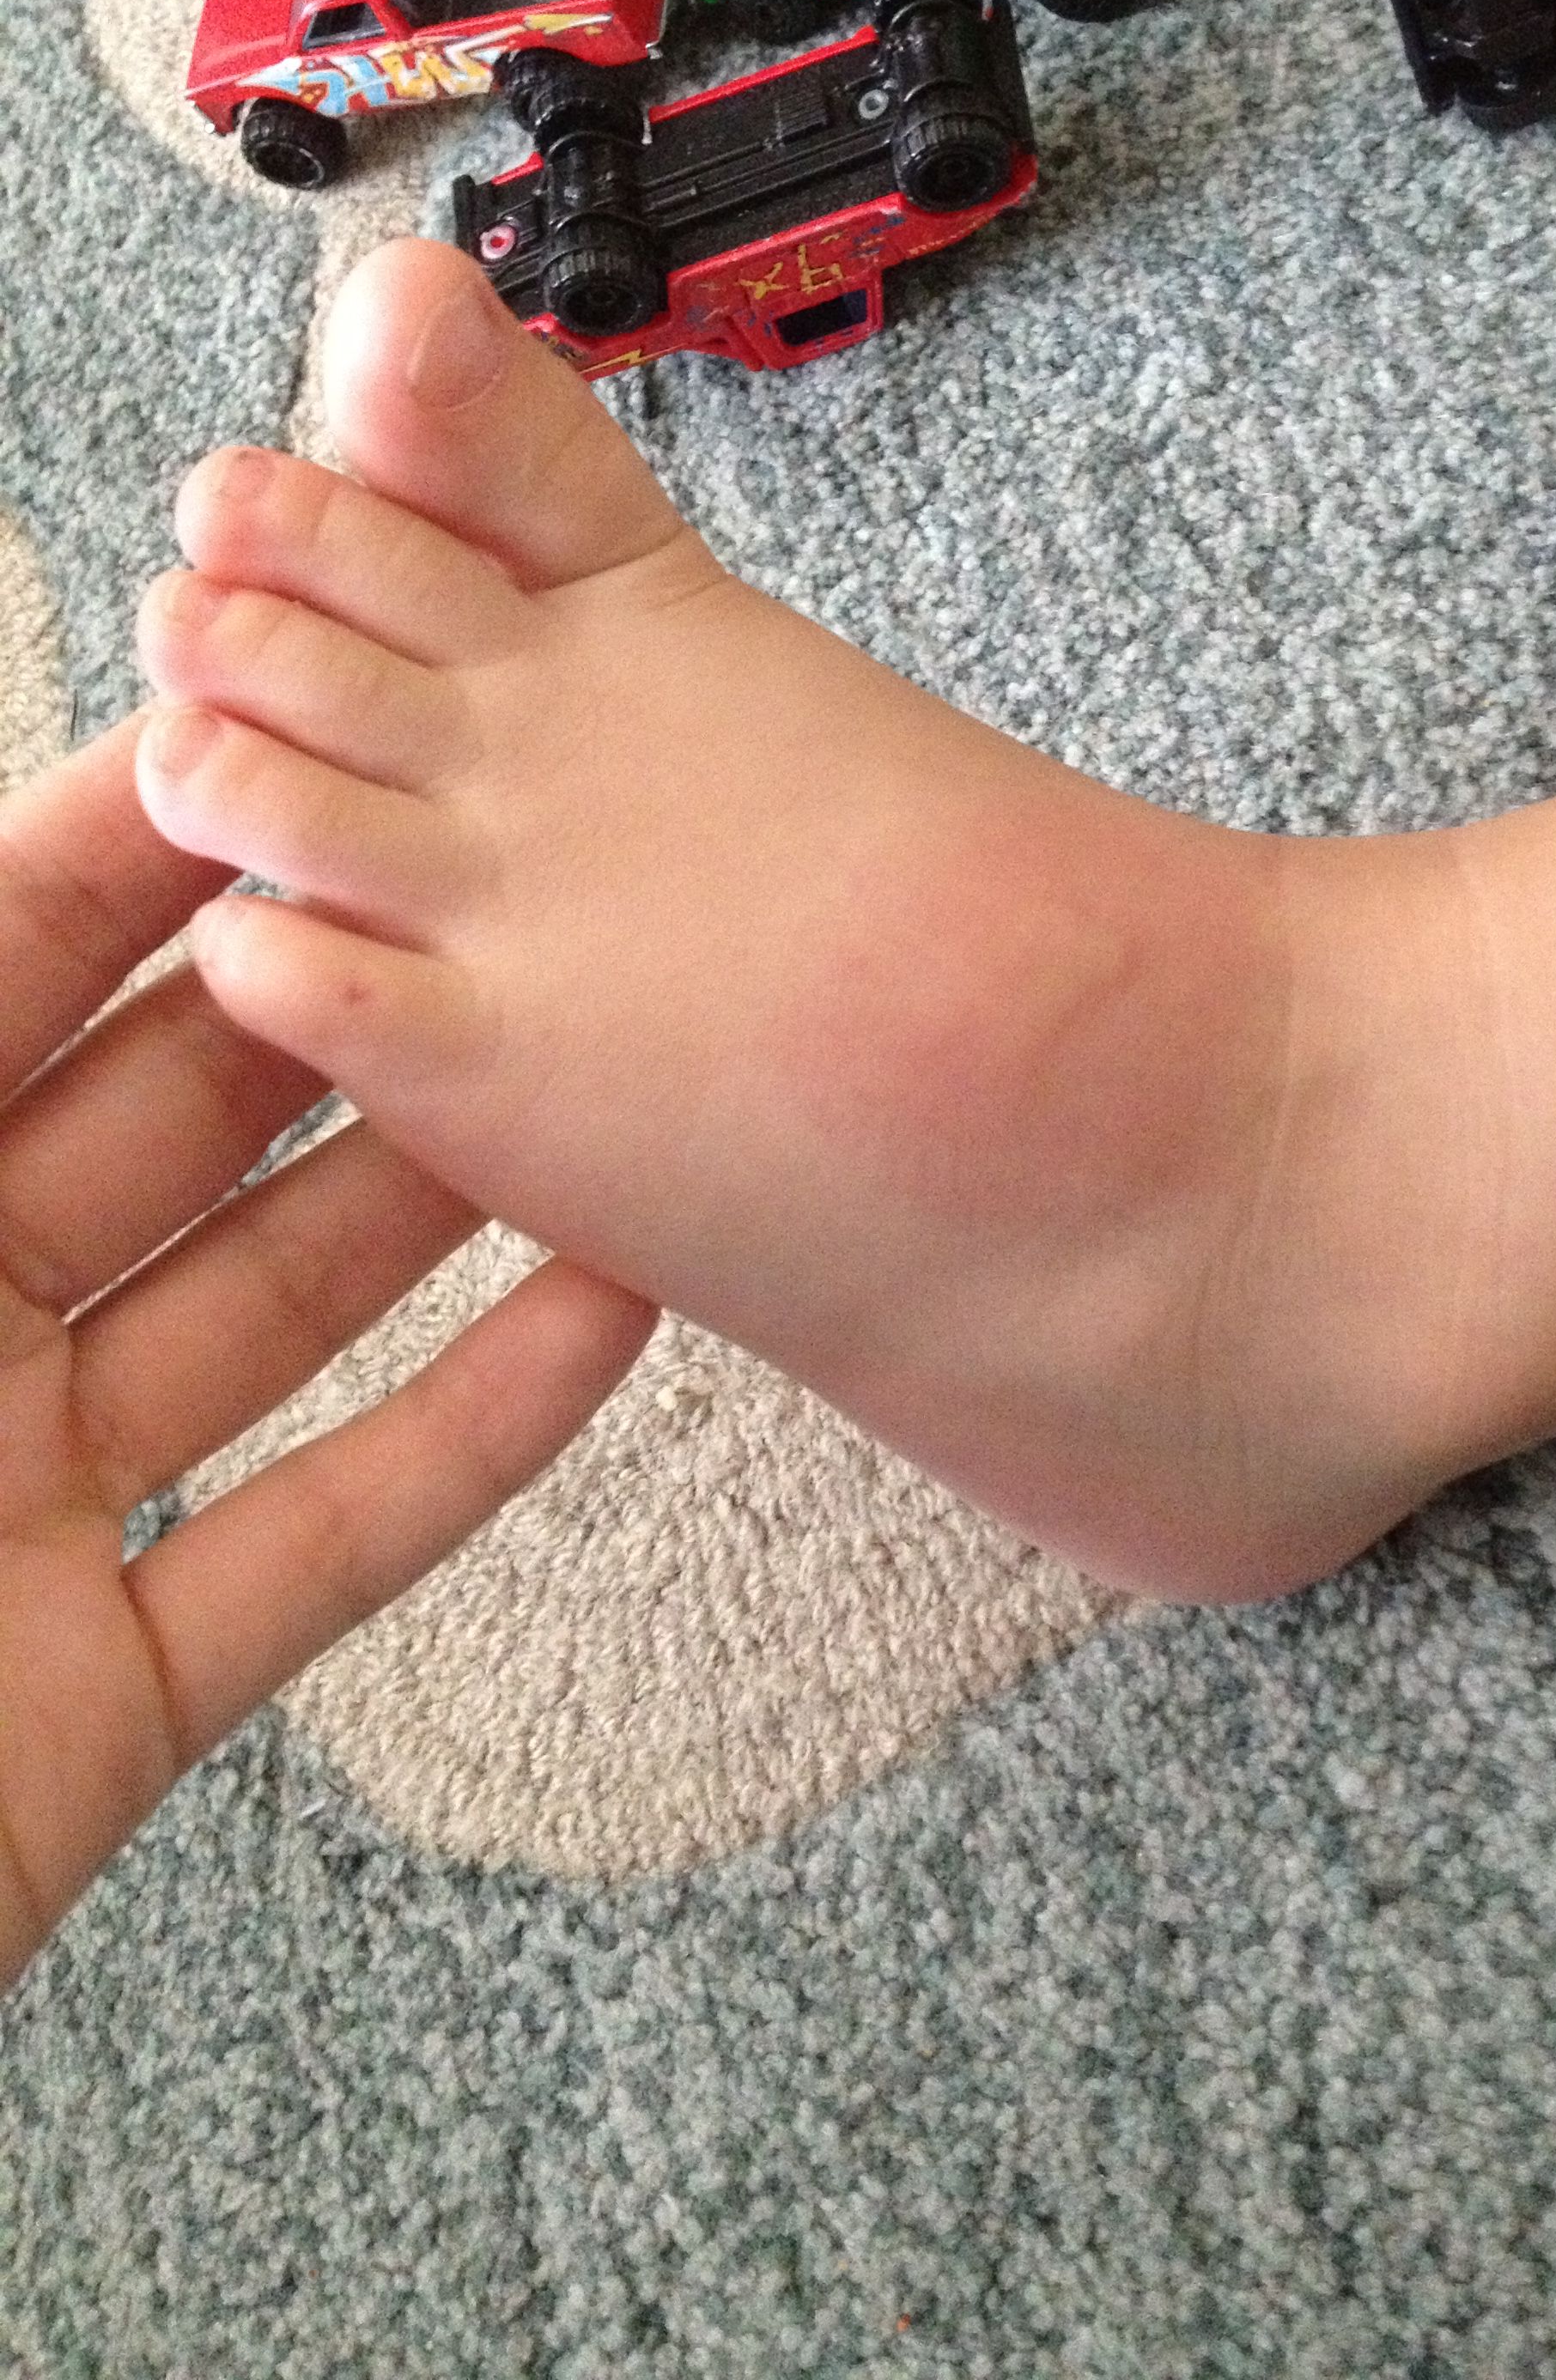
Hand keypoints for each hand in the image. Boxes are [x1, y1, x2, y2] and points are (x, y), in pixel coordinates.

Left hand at [0, 719, 655, 1989]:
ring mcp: (12, 1518)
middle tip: (488, 895)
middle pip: (152, 1124)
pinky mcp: (106, 1699)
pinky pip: (315, 1544)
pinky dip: (467, 1439)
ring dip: (430, 1203)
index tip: (295, 753)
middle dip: (323, 1005)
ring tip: (583, 1079)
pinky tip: (601, 1319)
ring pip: (260, 1316)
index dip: (138, 852)